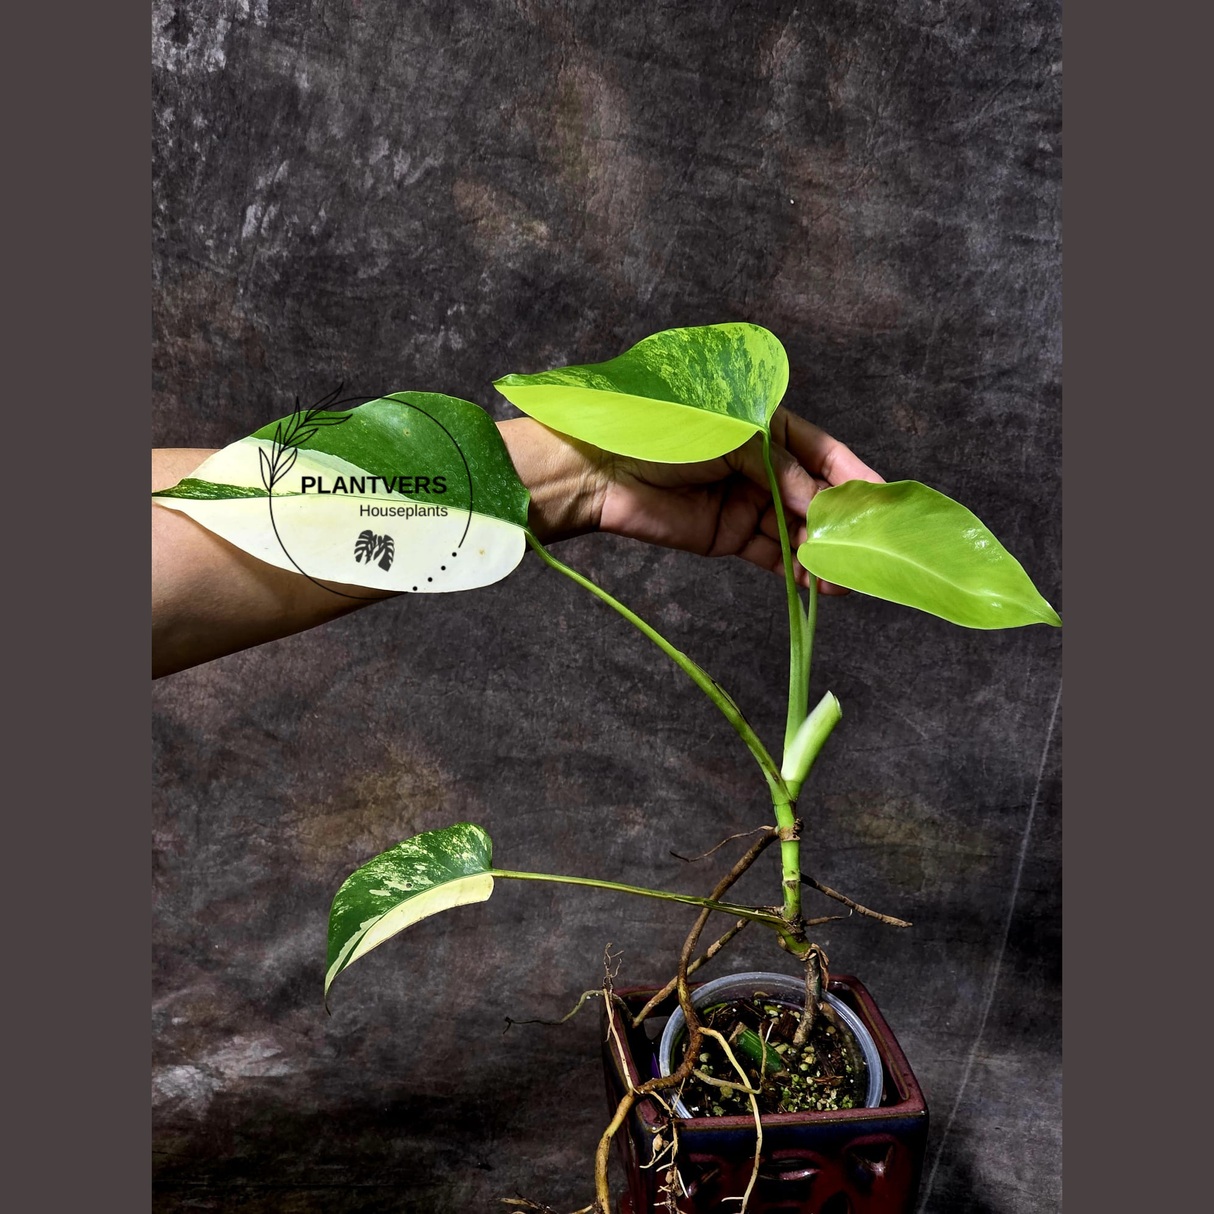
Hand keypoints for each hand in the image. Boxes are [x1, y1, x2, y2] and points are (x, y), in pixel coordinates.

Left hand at [501, 409, 883, 593]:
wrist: (599, 470)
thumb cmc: (662, 432)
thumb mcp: (731, 436)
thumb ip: (780, 468)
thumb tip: (822, 503)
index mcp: (766, 425)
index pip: (823, 451)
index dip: (853, 474)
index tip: (882, 499)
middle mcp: (763, 464)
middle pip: (816, 495)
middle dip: (842, 523)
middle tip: (869, 550)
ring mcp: (748, 502)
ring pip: (798, 530)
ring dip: (822, 553)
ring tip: (844, 578)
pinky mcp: (730, 536)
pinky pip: (773, 553)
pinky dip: (796, 569)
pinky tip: (817, 583)